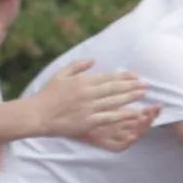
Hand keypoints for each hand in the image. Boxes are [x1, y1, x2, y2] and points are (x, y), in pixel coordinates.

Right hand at [32, 63, 152, 151]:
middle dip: (132, 85)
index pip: (108, 77)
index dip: (124, 76)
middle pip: (115, 88)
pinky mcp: (89, 121)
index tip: (136, 75)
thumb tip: (93, 60)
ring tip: (143, 94)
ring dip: (131, 97)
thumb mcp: (60, 74)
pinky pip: (110, 117)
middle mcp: (88, 93)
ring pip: (115, 101)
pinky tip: (135, 113)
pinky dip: (124, 115)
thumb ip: (77, 66)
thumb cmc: (47, 95)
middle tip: (145, 85)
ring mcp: (89, 107)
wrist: (37, 114)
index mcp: (82, 81)